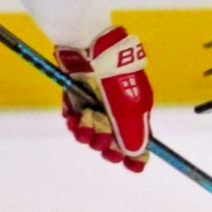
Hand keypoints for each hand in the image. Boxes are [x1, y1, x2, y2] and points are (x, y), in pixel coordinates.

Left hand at [55, 26, 153, 171]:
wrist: (88, 45)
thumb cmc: (113, 74)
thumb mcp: (127, 105)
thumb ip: (131, 131)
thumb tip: (136, 154)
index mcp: (135, 111)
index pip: (137, 141)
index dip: (134, 155)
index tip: (131, 166)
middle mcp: (116, 111)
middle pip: (111, 143)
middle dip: (105, 144)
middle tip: (101, 136)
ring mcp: (96, 105)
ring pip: (90, 134)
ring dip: (87, 132)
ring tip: (85, 120)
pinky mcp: (77, 99)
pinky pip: (74, 120)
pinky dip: (74, 121)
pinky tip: (74, 114)